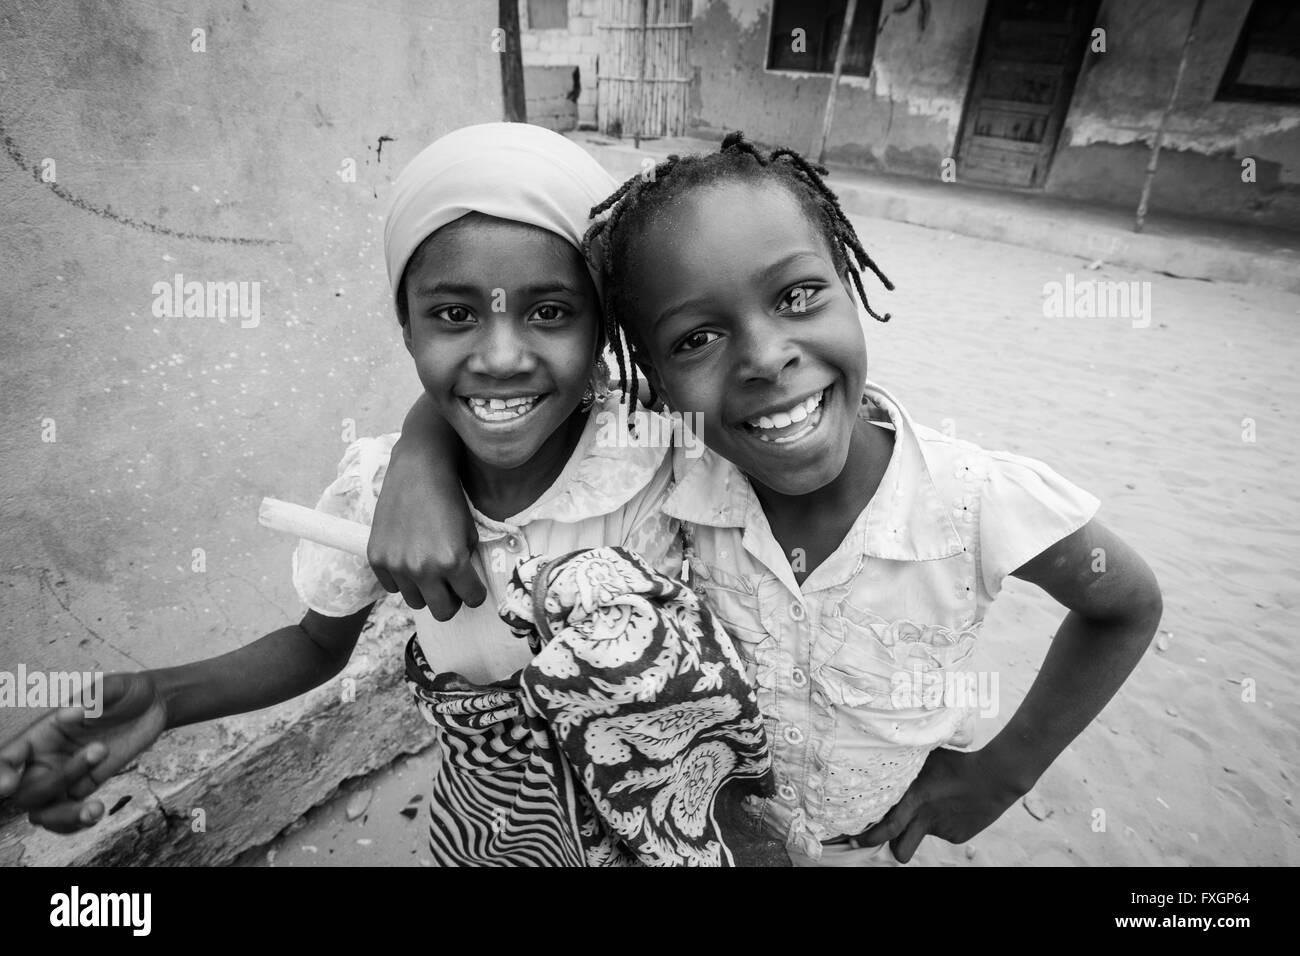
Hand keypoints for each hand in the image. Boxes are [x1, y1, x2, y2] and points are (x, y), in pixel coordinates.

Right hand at [0, 671, 167, 833]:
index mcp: (43, 732)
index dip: (0, 770)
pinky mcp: (84, 787)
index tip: (8, 782)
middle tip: (101, 748)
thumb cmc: (127, 693)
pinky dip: (75, 823)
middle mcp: (47, 757)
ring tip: (96, 808)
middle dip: (59, 779)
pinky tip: (97, 812)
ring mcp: (65, 776)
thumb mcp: (118, 687)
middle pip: (28, 789)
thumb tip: (80, 706)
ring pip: (43, 811)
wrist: (152, 707)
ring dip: (64, 815)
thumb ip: (98, 694)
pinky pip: (66, 817)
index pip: (9, 755)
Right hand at [368, 437, 485, 620]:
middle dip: (451, 601)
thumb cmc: (449, 498)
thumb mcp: (470, 532)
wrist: (418, 469)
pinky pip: (392, 586)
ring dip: (425, 590)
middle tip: (451, 586)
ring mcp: (396, 565)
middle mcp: (422, 568)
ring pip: (415, 601)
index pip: (472, 599)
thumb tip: (462, 585)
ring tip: (428, 568)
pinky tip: (408, 557)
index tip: (472, 587)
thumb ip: (465, 563)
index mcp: (451, 562)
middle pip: (442, 612)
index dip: (475, 593)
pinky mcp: (376, 558)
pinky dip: (401, 578)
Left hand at [853, 747, 1024, 861]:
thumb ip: (905, 766)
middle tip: (882, 838)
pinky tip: (952, 805)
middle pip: (900, 850)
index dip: (867, 836)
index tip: (854, 838)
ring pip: (922, 837)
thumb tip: (884, 760)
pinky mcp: (958, 836)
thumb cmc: (957, 761)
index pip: (885, 827)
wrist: (995, 777)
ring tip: (929, 808)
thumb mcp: (926, 758)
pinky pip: (943, 832)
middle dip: (890, 848)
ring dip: (918, 830)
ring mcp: (943, 831)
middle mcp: (926, 819)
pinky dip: (943, 822)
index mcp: (915, 799)